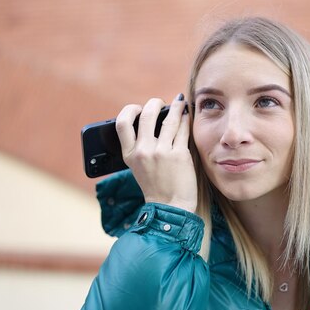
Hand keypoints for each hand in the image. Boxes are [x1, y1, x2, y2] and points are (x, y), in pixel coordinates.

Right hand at [115, 94, 196, 212]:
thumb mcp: (139, 167)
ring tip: (180, 102)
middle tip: (160, 103)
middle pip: (147, 115)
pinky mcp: (180, 155)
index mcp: (129, 155)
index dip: (130, 110)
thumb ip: (140, 147)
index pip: (122, 124)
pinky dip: (185, 118)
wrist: (171, 208)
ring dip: (176, 107)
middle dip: (155, 103)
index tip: (139, 108)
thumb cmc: (156, 186)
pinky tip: (187, 115)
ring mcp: (162, 153)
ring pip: (169, 119)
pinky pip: (183, 129)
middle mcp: (144, 152)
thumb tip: (150, 120)